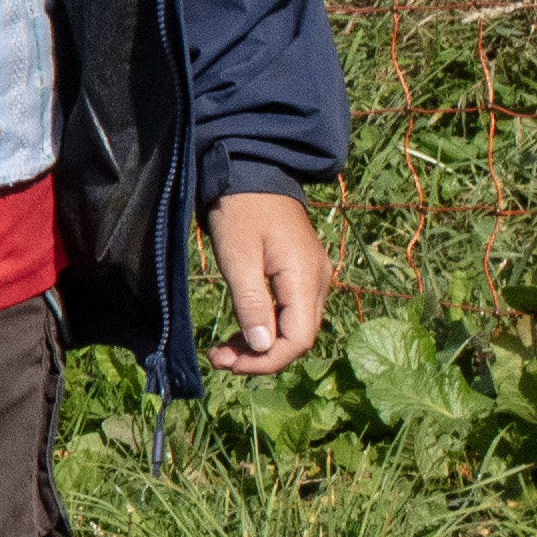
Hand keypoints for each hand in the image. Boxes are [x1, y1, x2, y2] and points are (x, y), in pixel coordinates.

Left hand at [204, 190, 331, 375]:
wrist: (252, 172)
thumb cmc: (240, 210)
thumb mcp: (238, 257)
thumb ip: (252, 302)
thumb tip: (262, 346)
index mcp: (306, 277)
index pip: (299, 338)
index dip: (266, 360)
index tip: (230, 364)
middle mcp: (318, 280)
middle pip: (299, 337)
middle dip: (259, 356)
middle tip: (218, 358)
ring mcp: (312, 276)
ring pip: (293, 327)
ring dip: (260, 344)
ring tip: (222, 351)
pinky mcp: (300, 273)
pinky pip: (289, 311)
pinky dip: (265, 326)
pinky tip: (240, 332)